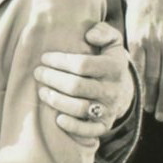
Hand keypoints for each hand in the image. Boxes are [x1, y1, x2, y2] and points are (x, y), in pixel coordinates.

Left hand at [40, 17, 137, 147]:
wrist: (124, 90)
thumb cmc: (108, 61)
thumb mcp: (112, 42)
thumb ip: (104, 32)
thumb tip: (90, 34)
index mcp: (114, 67)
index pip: (82, 64)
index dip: (60, 61)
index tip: (45, 58)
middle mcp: (112, 89)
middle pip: (76, 86)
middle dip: (53, 79)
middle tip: (38, 73)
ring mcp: (108, 109)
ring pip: (79, 108)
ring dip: (57, 101)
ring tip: (42, 92)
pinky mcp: (104, 125)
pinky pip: (89, 130)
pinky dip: (72, 126)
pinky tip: (58, 119)